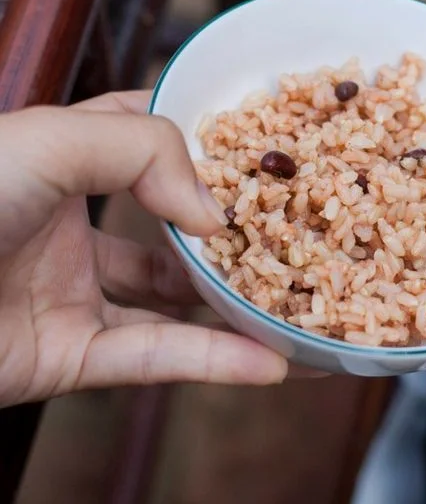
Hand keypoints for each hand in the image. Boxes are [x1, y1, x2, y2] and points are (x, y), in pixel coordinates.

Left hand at [0, 91, 289, 406]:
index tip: (268, 155)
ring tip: (303, 311)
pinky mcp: (69, 357)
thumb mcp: (43, 141)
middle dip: (236, 236)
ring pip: (174, 303)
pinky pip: (154, 359)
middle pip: (172, 230)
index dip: (205, 144)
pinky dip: (214, 363)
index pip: (144, 139)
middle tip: (303, 240)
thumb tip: (212, 215)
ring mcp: (72, 294)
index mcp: (59, 162)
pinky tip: (270, 364)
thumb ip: (140, 152)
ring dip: (239, 310)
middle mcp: (70, 226)